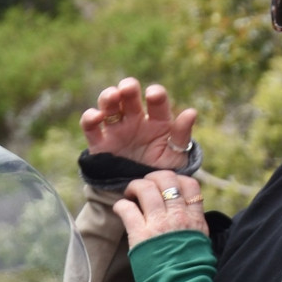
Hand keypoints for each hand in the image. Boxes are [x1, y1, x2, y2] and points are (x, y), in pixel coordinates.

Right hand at [80, 78, 197, 170]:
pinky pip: (90, 126)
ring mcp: (116, 129)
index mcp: (157, 119)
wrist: (142, 193)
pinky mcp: (99, 142)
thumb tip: (191, 112)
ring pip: (108, 104)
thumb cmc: (162, 171)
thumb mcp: (176, 156)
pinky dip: (89, 117)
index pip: (157, 100)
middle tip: (128, 88)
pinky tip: (96, 117)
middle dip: (128, 87)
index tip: (153, 95)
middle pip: (129, 95)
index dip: (155, 94)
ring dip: (108, 96)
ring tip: (112, 97)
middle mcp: (135, 119)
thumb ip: (181, 135)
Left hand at [111, 168, 209, 250]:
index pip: (191, 185)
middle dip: (154, 177)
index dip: (178, 180)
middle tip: (146, 185)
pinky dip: (121, 205)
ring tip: (131, 193)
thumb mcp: (202, 246)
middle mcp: (178, 217)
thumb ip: (195, 229)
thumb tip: (190, 221)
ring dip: (135, 186)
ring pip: (147, 188)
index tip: (168, 185)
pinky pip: (128, 209)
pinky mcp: (141, 234)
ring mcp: (159, 224)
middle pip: (168, 179)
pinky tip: (120, 207)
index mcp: (195, 220)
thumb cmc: (193, 275)